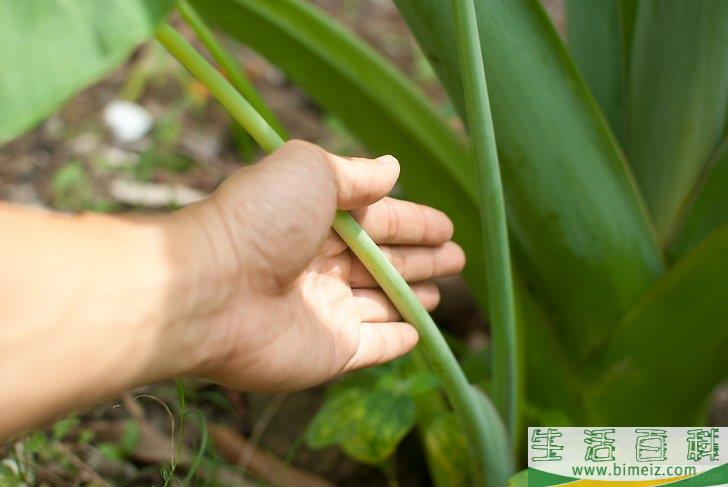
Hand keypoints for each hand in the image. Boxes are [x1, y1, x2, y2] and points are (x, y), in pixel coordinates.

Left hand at [169, 140, 464, 391]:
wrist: (211, 289)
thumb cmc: (260, 220)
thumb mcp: (309, 171)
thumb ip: (354, 174)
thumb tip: (392, 168)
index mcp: (316, 221)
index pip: (378, 220)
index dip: (414, 222)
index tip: (447, 226)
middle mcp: (320, 265)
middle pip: (383, 262)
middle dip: (421, 259)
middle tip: (457, 258)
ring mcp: (324, 311)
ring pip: (381, 303)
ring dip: (411, 298)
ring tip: (441, 293)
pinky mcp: (328, 352)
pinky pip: (372, 346)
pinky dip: (394, 340)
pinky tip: (415, 333)